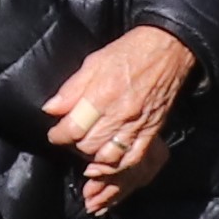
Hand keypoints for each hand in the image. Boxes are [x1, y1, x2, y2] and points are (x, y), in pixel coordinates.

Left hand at [46, 21, 191, 212]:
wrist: (167, 52)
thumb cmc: (130, 52)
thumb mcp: (93, 62)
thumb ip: (71, 89)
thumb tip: (51, 108)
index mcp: (102, 94)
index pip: (73, 128)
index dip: (58, 135)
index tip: (55, 135)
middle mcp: (120, 113)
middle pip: (88, 145)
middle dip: (74, 145)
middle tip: (71, 138)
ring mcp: (137, 125)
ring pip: (108, 157)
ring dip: (93, 157)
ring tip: (87, 149)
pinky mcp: (151, 132)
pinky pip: (132, 159)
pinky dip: (117, 166)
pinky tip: (106, 162)